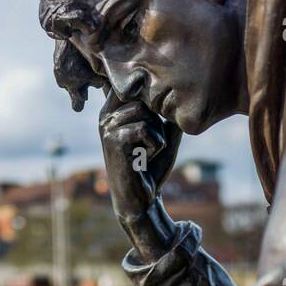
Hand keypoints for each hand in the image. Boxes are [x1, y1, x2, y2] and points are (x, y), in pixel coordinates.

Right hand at [99, 88, 181, 224]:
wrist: (141, 200)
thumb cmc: (152, 167)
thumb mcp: (164, 134)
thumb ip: (167, 112)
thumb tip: (179, 91)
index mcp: (114, 111)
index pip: (130, 84)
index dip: (147, 92)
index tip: (153, 108)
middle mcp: (106, 115)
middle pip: (143, 97)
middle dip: (157, 121)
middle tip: (150, 146)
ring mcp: (107, 127)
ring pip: (145, 112)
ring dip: (157, 135)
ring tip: (147, 153)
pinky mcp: (113, 140)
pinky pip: (145, 130)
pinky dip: (155, 146)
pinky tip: (144, 160)